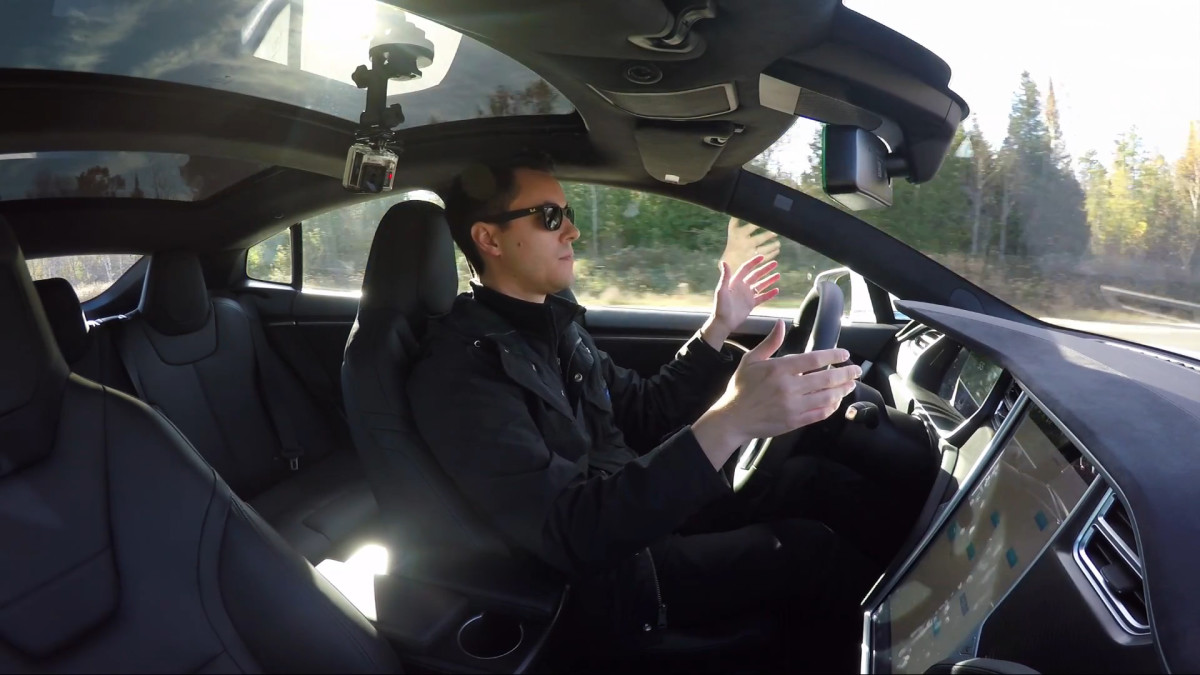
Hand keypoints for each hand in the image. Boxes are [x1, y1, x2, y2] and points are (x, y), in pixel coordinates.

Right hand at [693, 320, 860, 468]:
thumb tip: (781, 324)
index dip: (833, 355)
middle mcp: (788, 387)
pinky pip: (819, 414)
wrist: (733, 418)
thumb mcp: (751, 360)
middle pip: (826, 378)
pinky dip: (831, 408)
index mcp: (779, 369)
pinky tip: (836, 402)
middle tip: (856, 370)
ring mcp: (793, 406)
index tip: (844, 354)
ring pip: (826, 397)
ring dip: (842, 390)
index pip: (814, 359)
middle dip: (846, 373)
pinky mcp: (794, 421)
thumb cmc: (741, 388)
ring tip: (850, 384)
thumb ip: (770, 342)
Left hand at [701, 254, 781, 347]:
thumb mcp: (721, 290)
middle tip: (775, 263)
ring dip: (769, 280)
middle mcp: (743, 287)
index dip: (753, 262)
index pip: (746, 269)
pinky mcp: (751, 304)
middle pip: (756, 275)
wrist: (724, 322)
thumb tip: (724, 262)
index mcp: (735, 282)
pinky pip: (762, 297)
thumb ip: (725, 277)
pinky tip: (776, 290)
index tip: (762, 257)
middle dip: (765, 269)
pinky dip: (769, 294)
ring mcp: (748, 295)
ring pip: (761, 285)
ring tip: (778, 275)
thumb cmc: (720, 306)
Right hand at [721, 217, 779, 266]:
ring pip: (764, 250)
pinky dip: (773, 253)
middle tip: (776, 232)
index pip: (750, 228)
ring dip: (773, 246)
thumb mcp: (732, 230)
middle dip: (768, 235)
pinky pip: (766, 258)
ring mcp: (750, 254)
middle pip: (758, 239)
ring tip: (778, 243)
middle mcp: (745, 244)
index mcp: (739, 235)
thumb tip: (742, 206)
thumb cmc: (733, 242)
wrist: (730, 262)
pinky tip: (776, 249)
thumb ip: (736, 220)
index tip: (767, 219)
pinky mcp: (755, 262)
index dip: (758, 224)